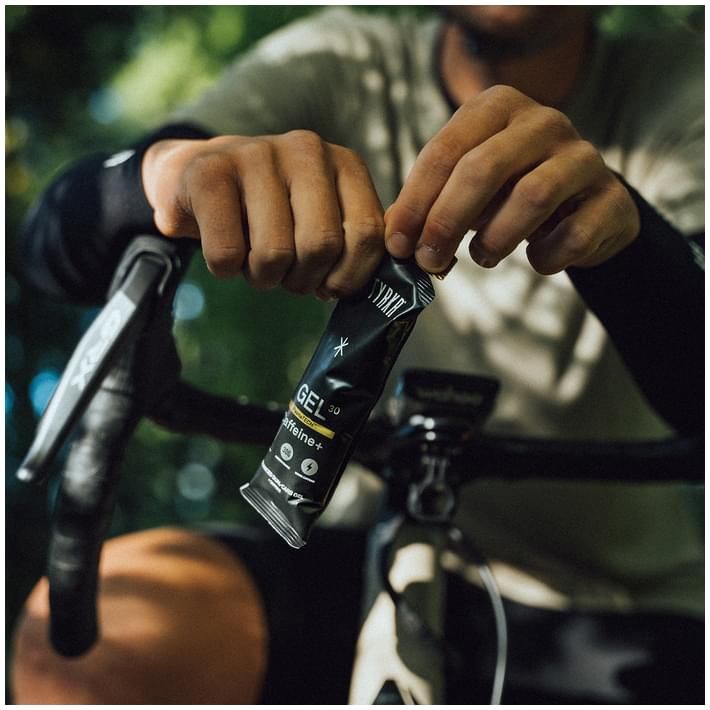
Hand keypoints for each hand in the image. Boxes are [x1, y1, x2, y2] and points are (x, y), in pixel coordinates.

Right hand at [142, 131, 384, 296]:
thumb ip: (351, 243)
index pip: (367, 233)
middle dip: (302, 279)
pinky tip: (225, 249)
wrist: (194, 179)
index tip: (328, 285)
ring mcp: (256, 154)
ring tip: (254, 260)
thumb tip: (357, 283)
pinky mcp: (209, 173)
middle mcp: (306, 150)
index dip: (348, 276)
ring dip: (263, 276)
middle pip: (321, 245)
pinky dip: (225, 269)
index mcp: (344, 164)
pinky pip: (228, 253)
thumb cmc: (270, 214)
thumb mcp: (321, 220)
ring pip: (275, 253)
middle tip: (286, 274)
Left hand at [385, 85, 639, 274]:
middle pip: (483, 169)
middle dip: (446, 222)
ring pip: (532, 196)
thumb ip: (428, 204)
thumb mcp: (466, 187)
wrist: (583, 207)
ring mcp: (584, 155)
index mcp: (497, 107)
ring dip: (495, 239)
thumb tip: (393, 236)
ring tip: (482, 258)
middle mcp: (543, 121)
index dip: (415, 203)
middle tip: (429, 260)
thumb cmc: (509, 194)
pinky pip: (574, 233)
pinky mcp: (612, 197)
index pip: (444, 151)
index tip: (398, 244)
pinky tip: (535, 260)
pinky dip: (546, 257)